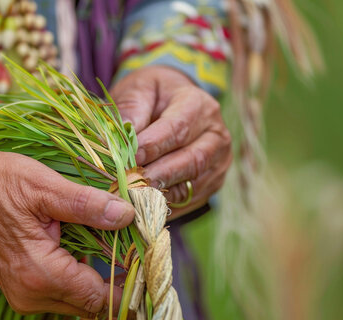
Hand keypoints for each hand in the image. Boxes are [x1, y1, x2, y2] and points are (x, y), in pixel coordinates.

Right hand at [0, 141, 133, 317]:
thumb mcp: (45, 186)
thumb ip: (86, 205)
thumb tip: (127, 216)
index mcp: (39, 272)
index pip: (98, 297)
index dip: (128, 286)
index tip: (150, 266)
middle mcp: (31, 294)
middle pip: (91, 305)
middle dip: (118, 283)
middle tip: (137, 251)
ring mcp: (25, 296)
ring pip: (79, 303)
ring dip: (101, 281)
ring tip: (119, 248)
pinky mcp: (24, 289)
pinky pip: (64, 295)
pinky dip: (83, 279)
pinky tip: (91, 251)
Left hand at [110, 66, 231, 217]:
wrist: (172, 105)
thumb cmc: (152, 97)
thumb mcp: (140, 89)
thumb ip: (132, 109)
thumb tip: (124, 136)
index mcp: (199, 105)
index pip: (179, 129)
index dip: (154, 146)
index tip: (131, 158)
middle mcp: (216, 134)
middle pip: (192, 160)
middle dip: (159, 175)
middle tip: (131, 185)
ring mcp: (219, 162)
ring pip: (192, 184)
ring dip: (162, 194)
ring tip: (134, 198)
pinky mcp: (212, 183)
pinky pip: (190, 200)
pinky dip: (166, 206)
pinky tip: (143, 207)